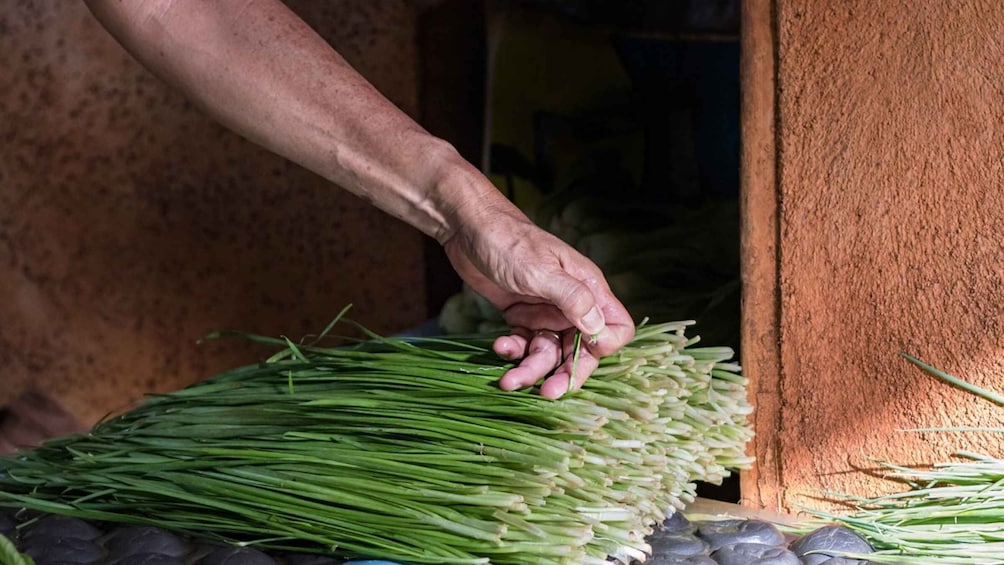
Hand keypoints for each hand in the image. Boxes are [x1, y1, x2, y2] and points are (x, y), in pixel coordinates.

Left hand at [443, 205, 634, 398]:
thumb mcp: (539, 270)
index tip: (579, 356)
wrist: (467, 227)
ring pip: (549, 351)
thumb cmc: (506, 240)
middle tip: (546, 393)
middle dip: (564, 372)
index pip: (615, 328)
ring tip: (508, 379)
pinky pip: (526, 344)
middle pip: (581, 349)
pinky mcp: (522, 315)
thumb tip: (600, 330)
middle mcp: (571, 302)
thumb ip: (572, 298)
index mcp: (587, 287)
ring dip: (531, 368)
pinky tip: (499, 346)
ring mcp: (546, 309)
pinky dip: (514, 351)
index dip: (602, 348)